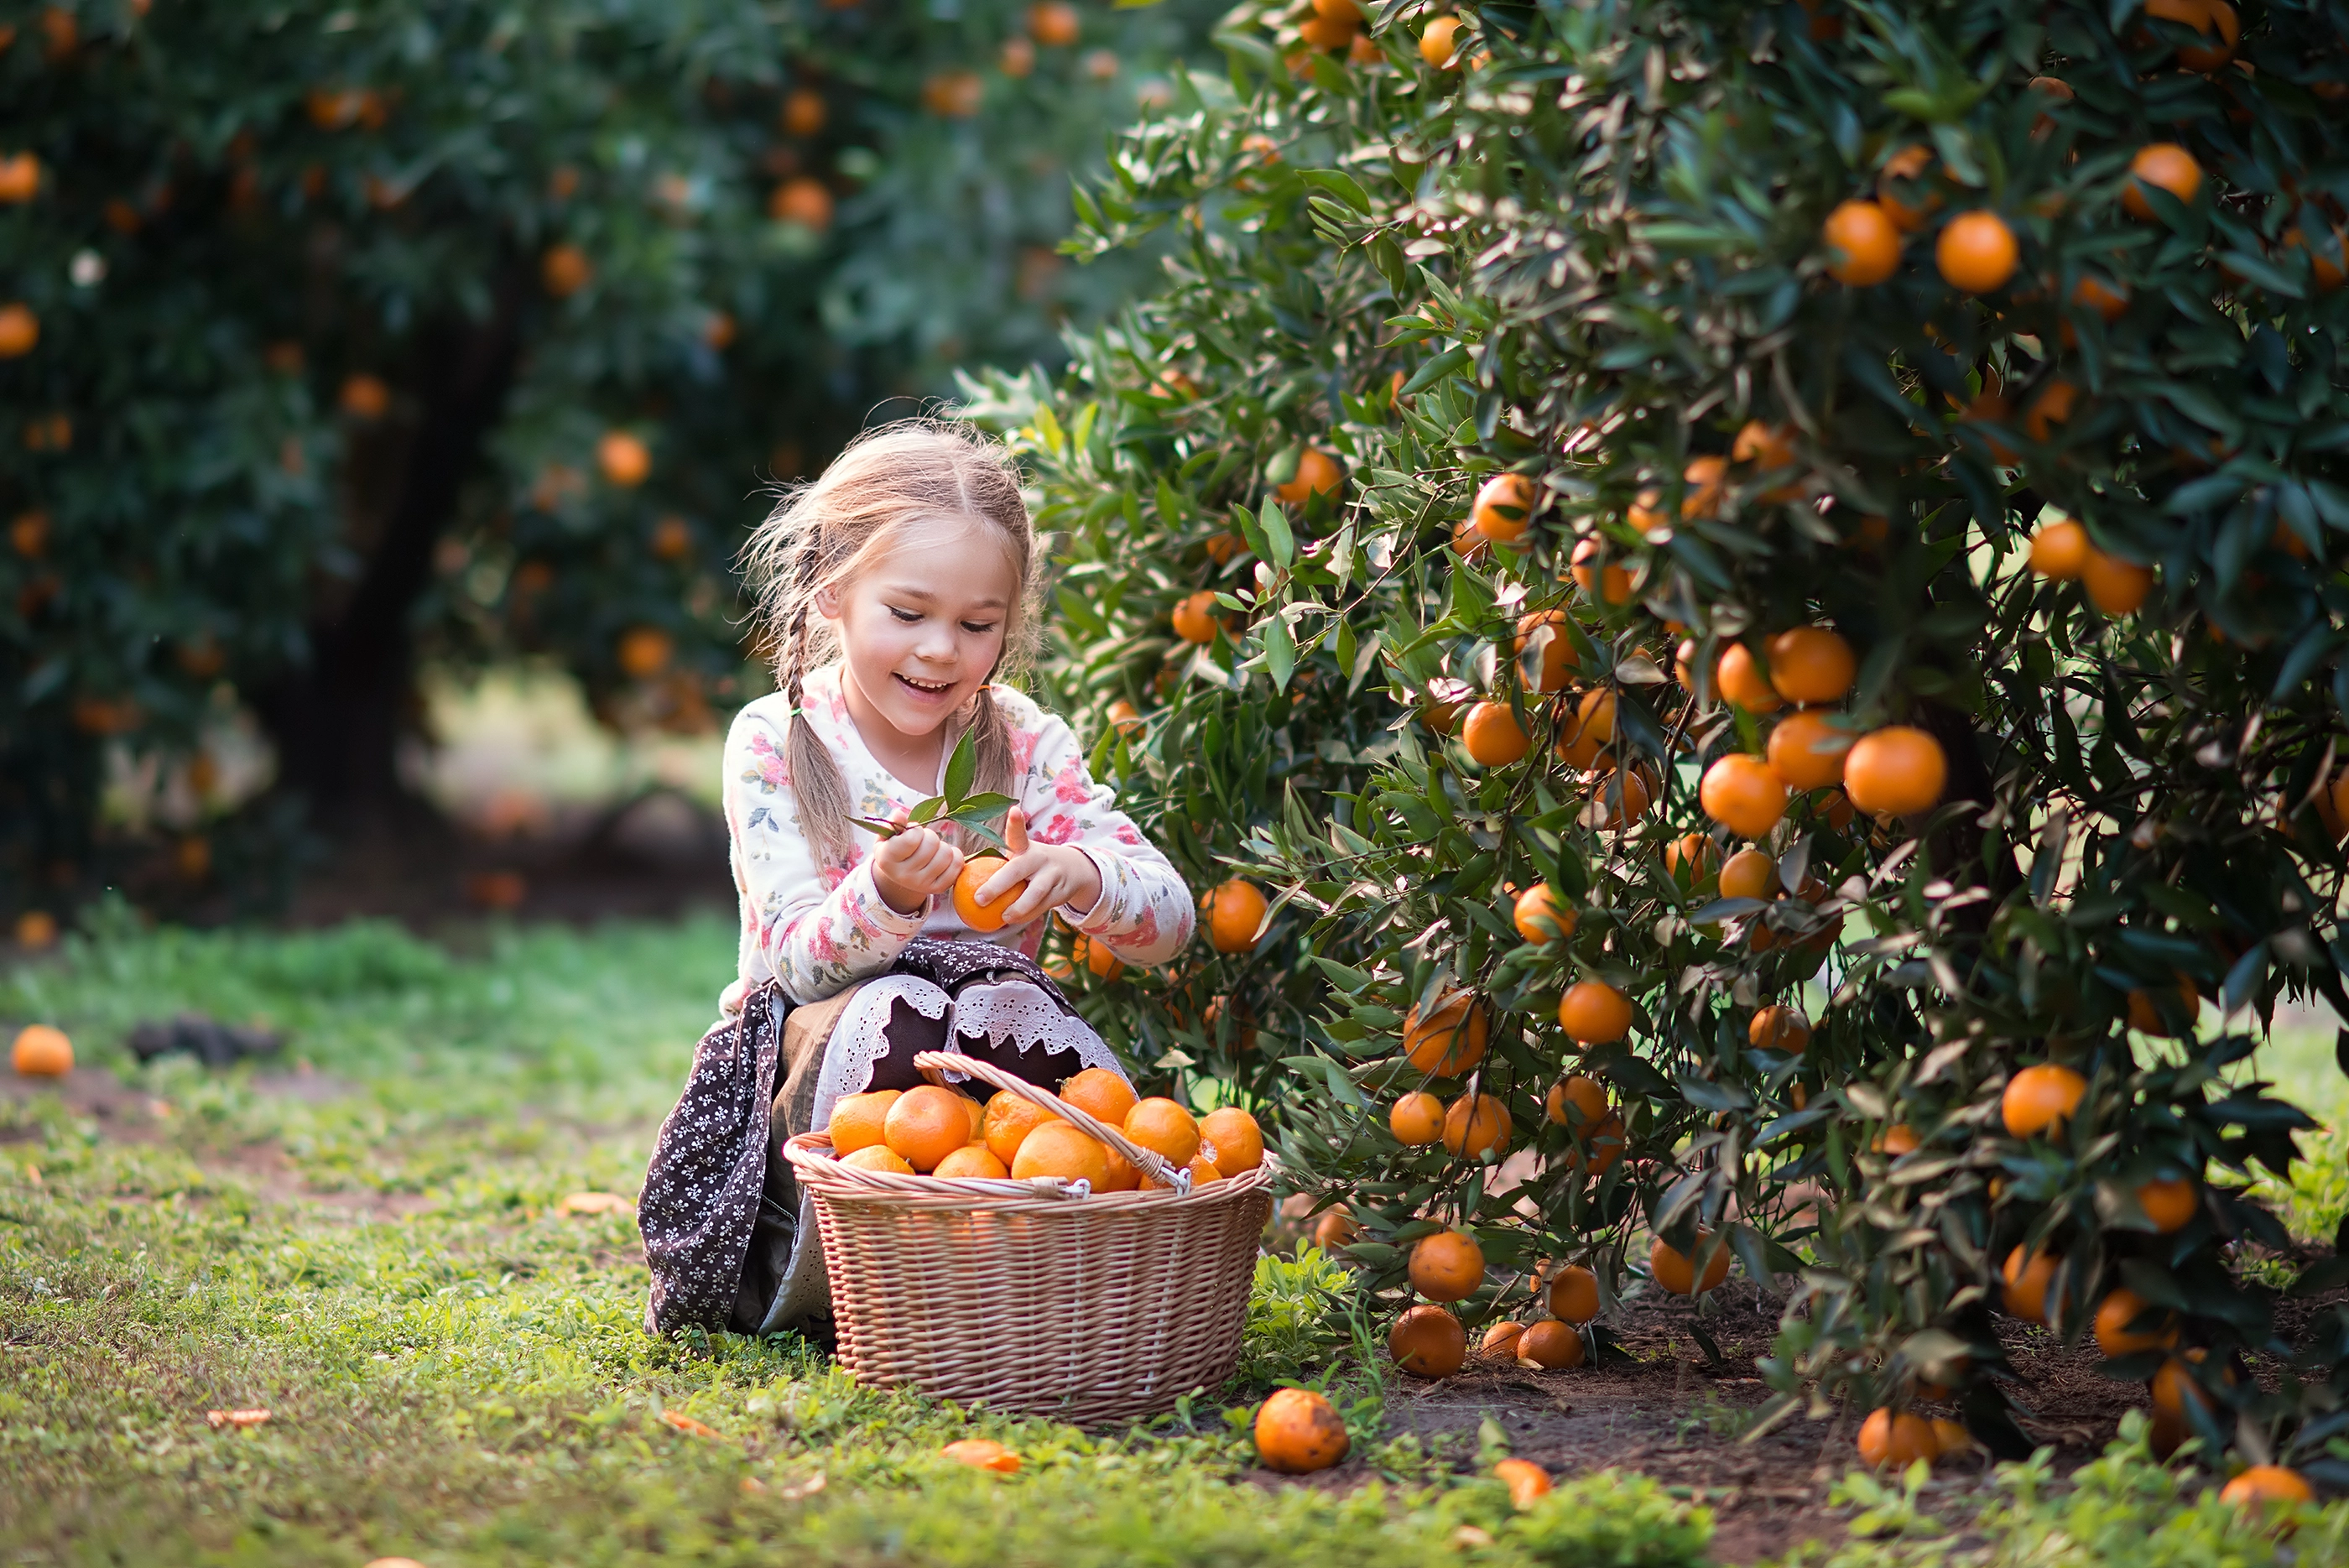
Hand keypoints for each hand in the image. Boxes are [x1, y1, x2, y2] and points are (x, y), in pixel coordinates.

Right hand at [870, 825, 962, 915]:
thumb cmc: (894, 850)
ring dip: (942, 846)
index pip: (912, 839)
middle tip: (923, 841)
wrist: (899, 876)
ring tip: (932, 850)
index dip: (916, 830)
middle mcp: (904, 875)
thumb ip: (892, 823)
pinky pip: (958, 864)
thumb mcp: (886, 837)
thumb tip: (899, 814)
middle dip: (930, 836)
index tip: (912, 833)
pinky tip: (943, 857)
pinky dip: (955, 855)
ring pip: (947, 853)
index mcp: (887, 860)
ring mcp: (922, 884)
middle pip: (932, 843)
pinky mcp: (938, 888)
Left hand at [980, 808, 1102, 924]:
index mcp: (1026, 847)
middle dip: (998, 885)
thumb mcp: (1021, 856)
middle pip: (1019, 870)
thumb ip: (999, 864)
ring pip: (1035, 893)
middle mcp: (1040, 857)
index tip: (1014, 810)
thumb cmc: (1033, 864)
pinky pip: (1042, 907)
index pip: (1019, 833)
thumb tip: (960, 877)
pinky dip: (1027, 916)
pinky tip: (1014, 921)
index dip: (1016, 822)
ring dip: (1017, 907)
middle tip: (979, 898)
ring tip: (1003, 916)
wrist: (1074, 869)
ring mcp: (1053, 874)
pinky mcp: (1061, 891)